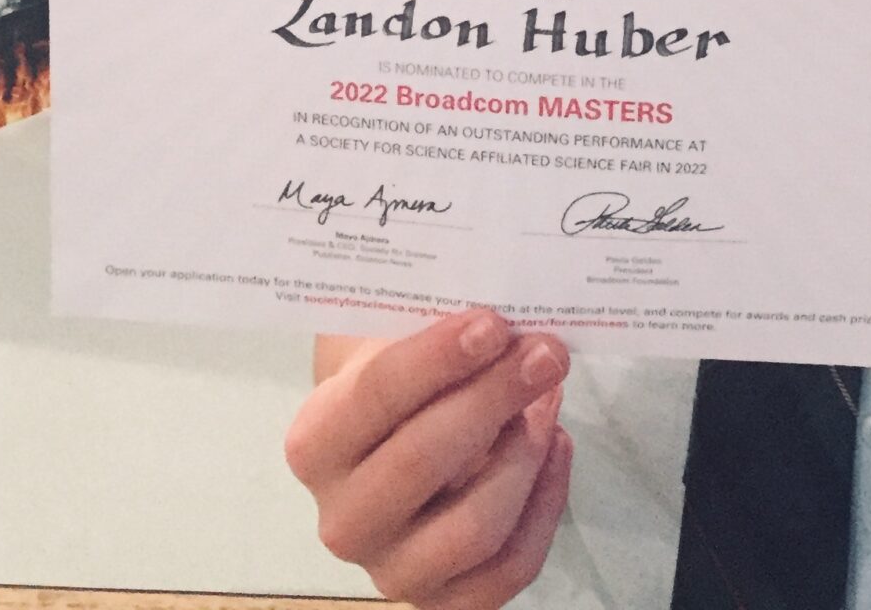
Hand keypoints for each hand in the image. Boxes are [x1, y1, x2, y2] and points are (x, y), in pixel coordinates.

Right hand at [284, 309, 571, 607]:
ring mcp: (393, 570)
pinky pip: (509, 568)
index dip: (439, 359)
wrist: (382, 445)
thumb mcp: (389, 340)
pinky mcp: (446, 601)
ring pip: (473, 527)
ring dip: (523, 456)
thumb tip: (502, 292)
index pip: (375, 397)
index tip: (494, 323)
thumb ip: (426, 318)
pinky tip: (556, 444)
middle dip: (493, 398)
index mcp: (314, 444)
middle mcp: (342, 520)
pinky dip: (545, 506)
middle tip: (545, 351)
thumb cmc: (391, 379)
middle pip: (423, 461)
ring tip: (548, 399)